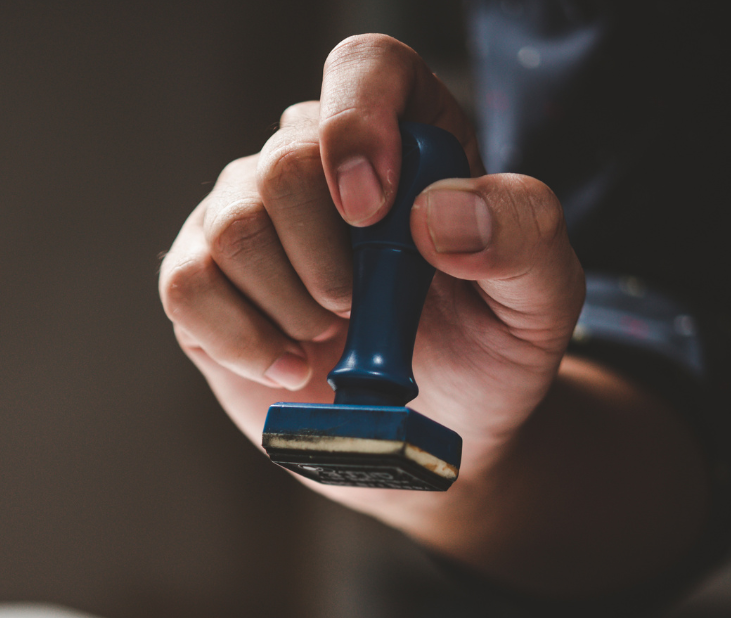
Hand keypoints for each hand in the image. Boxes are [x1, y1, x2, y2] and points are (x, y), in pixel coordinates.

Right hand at [157, 36, 582, 525]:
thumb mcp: (543, 296)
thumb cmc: (487, 350)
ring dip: (290, 303)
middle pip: (283, 162)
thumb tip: (435, 215)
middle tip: (364, 309)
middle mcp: (315, 163)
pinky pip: (187, 285)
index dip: (358, 124)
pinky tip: (291, 368)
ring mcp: (250, 218)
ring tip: (333, 339)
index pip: (362, 70)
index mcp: (405, 135)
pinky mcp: (205, 282)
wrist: (434, 433)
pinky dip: (241, 338)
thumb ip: (520, 235)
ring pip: (231, 224)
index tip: (373, 211)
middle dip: (327, 256)